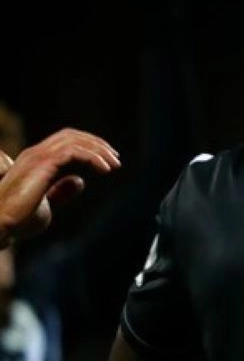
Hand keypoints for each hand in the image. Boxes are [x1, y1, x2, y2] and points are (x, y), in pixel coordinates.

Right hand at [0, 128, 119, 241]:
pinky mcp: (41, 164)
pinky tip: (104, 169)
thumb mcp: (46, 204)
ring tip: (114, 165)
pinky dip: (92, 157)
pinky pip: (72, 151)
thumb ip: (60, 192)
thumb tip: (79, 182)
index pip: (64, 140)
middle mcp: (34, 154)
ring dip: (98, 150)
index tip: (107, 160)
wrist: (0, 226)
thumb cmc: (18, 219)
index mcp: (35, 161)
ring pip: (74, 140)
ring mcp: (36, 158)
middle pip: (71, 135)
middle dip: (97, 144)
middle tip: (115, 158)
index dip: (87, 145)